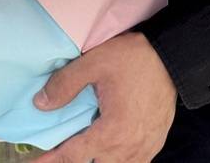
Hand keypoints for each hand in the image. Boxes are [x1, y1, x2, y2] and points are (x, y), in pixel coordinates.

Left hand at [33, 32, 176, 162]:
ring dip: (98, 160)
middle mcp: (128, 148)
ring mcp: (144, 148)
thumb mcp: (94, 62)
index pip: (74, 155)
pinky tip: (110, 152)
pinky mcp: (155, 143)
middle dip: (75, 161)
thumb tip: (41, 104)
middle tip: (60, 152)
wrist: (172, 58)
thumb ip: (65, 84)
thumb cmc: (133, 59)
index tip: (37, 162)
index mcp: (111, 131)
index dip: (52, 160)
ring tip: (85, 150)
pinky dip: (118, 160)